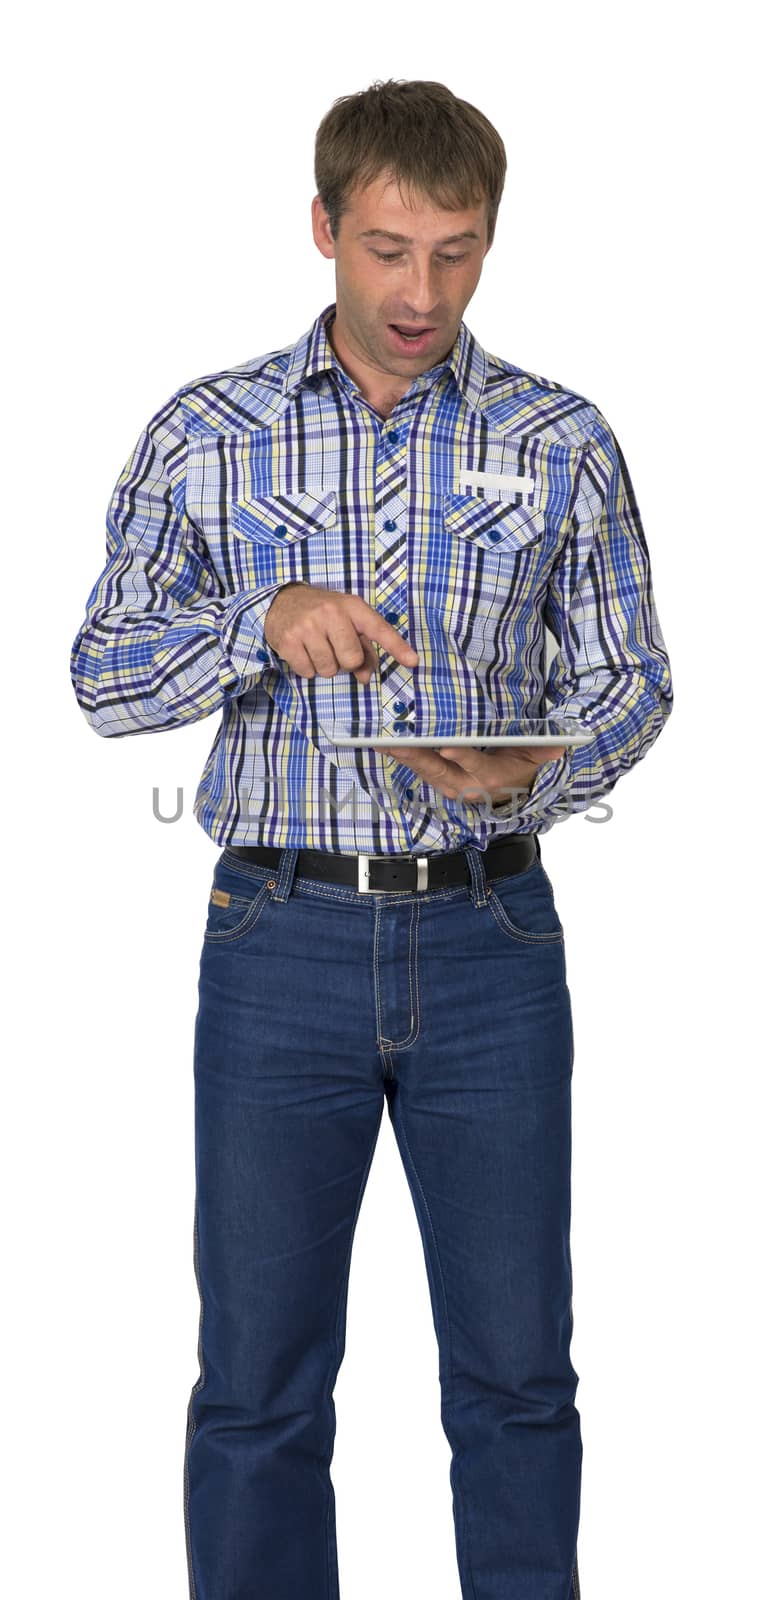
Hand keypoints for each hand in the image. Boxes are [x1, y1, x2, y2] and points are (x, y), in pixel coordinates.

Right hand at [264, 583, 418, 683]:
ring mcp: (308, 626)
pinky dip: (307, 668)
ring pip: (329, 669)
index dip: (397, 647)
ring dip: (325, 666)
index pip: (379, 629)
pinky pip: (308, 672)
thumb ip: (363, 649)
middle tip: (334, 648)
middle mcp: (331, 613)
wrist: (282, 601)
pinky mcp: (289, 640)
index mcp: (352, 607)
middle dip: (345, 662)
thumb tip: (365, 677)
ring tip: (317, 647)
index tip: (413, 661)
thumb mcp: (347, 621)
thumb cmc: (323, 614)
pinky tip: (303, 651)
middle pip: (352, 659)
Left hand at [375, 740, 565, 804]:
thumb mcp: (539, 756)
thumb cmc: (525, 766)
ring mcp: (454, 787)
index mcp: (493, 777)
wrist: (517, 791)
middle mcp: (469, 786)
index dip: (463, 759)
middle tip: (396, 743)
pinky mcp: (443, 783)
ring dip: (405, 758)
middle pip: (441, 771)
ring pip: (427, 772)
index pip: (477, 767)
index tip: (448, 749)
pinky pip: (422, 772)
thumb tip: (559, 745)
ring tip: (383, 742)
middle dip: (417, 757)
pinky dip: (405, 760)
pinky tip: (388, 747)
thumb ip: (545, 749)